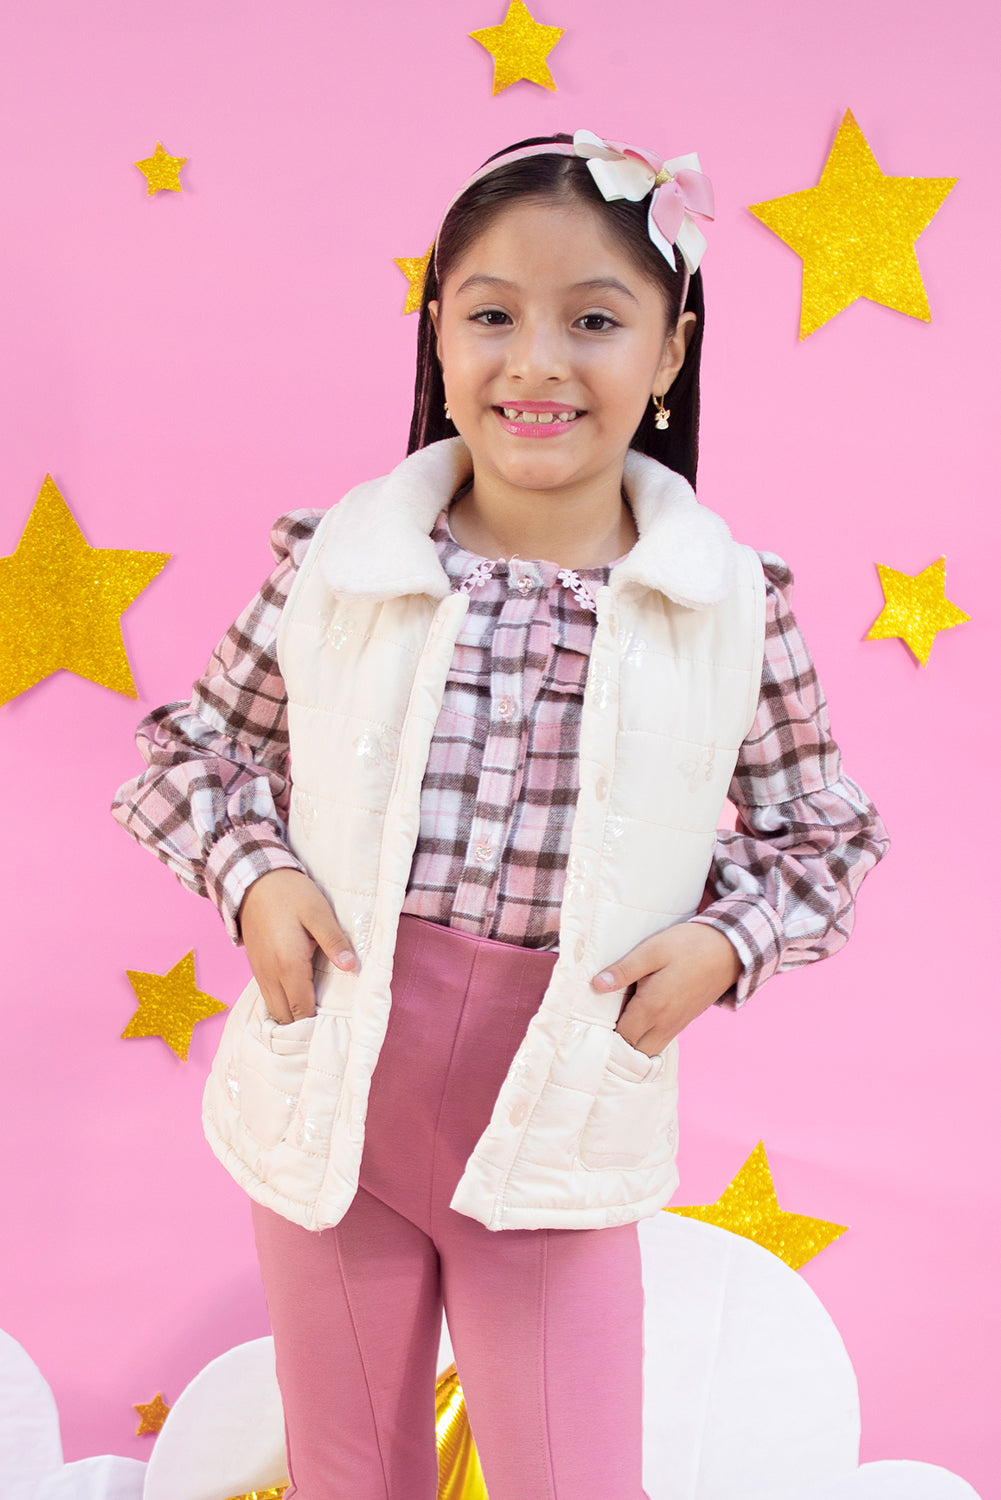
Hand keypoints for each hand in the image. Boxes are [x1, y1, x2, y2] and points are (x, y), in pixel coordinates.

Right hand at [238, 869, 356, 1023]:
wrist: (254, 881)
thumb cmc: (290, 895)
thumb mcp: (318, 912)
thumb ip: (334, 941)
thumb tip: (351, 967)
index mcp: (289, 965)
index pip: (301, 1009)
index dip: (316, 1022)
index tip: (334, 1026)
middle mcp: (270, 975)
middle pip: (285, 1016)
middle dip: (303, 1024)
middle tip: (326, 1023)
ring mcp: (260, 972)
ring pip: (274, 1009)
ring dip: (291, 1015)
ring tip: (314, 1013)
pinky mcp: (256, 967)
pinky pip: (268, 996)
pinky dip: (281, 1003)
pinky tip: (297, 997)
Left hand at [592, 923, 740, 1055]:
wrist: (729, 950)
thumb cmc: (688, 946)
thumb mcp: (652, 951)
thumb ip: (624, 970)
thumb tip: (596, 985)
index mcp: (653, 1007)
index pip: (619, 1036)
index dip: (602, 1033)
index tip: (587, 1022)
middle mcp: (665, 1023)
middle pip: (632, 1051)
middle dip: (614, 1045)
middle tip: (598, 1025)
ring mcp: (677, 1025)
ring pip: (647, 1050)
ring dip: (630, 1043)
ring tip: (614, 1023)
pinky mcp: (684, 1021)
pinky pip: (660, 1041)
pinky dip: (645, 1039)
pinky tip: (635, 1019)